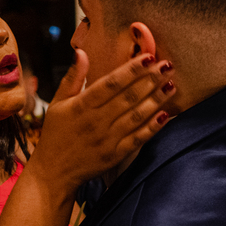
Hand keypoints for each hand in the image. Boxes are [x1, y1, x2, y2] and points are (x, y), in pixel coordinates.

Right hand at [29, 51, 175, 190]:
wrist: (53, 172)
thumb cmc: (55, 134)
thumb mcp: (57, 103)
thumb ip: (72, 78)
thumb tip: (81, 52)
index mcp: (81, 106)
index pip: (110, 83)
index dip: (131, 69)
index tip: (149, 57)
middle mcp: (95, 121)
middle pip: (127, 97)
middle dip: (150, 79)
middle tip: (168, 65)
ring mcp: (107, 140)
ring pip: (136, 116)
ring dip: (156, 100)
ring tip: (172, 85)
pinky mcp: (115, 156)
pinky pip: (137, 139)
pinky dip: (152, 127)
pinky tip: (166, 114)